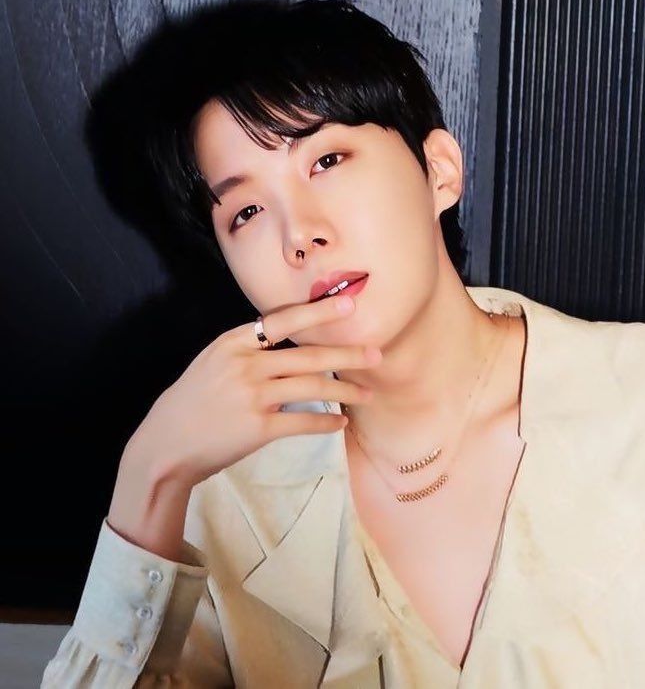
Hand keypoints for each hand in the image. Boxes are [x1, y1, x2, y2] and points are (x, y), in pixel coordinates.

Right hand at [125, 294, 380, 488]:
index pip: (283, 319)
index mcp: (233, 342)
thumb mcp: (213, 362)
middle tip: (377, 354)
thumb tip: (290, 343)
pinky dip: (326, 422)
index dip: (318, 311)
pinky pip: (303, 422)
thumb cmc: (191, 401)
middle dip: (348, 354)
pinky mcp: (257, 428)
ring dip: (346, 391)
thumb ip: (248, 349)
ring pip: (312, 387)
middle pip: (308, 355)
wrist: (165, 444)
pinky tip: (340, 422)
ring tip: (368, 393)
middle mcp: (245, 364)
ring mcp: (252, 396)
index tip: (349, 303)